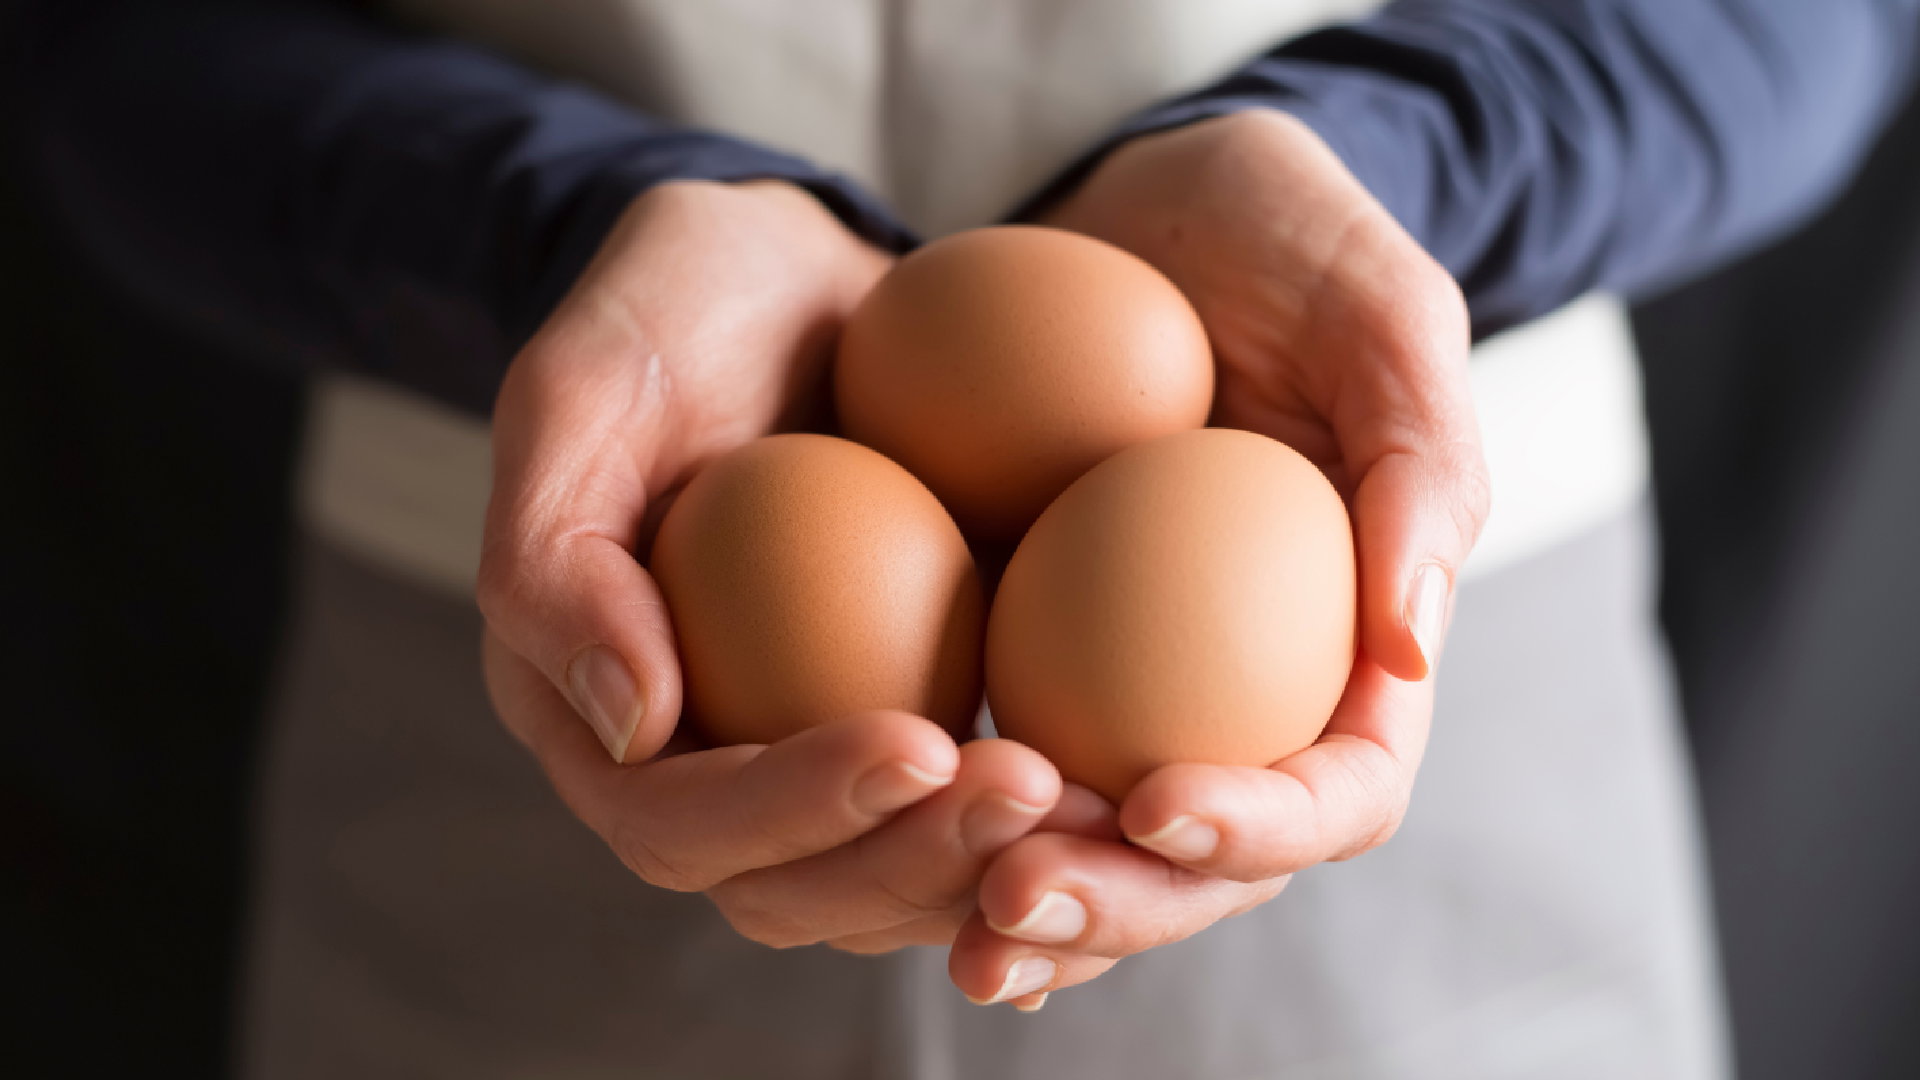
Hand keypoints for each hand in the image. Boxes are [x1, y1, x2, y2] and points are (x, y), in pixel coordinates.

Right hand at [477, 180, 1064, 954]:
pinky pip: (959, 807)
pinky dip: (1037, 824)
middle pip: (795, 889)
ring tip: (1097, 801)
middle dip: (912, 861)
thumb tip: (638, 727)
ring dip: (988, 862)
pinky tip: (1122, 799)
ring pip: (888, 878)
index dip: (793, 811)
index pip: (678, 822)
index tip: (917, 744)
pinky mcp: (900, 714)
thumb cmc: (662, 316)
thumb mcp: (579, 396)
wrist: (778, 273)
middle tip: (1033, 788)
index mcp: (597, 716)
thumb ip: (559, 564)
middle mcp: (698, 764)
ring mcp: (804, 748)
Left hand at [948, 110, 1488, 1007]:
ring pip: (1097, 851)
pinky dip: (948, 835)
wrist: (1152, 208)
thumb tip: (1407, 643)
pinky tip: (882, 854)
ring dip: (1027, 904)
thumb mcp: (1379, 310)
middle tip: (1010, 899)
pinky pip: (998, 773)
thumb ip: (1419, 459)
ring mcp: (1133, 689)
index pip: (1341, 789)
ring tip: (948, 920)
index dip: (1262, 826)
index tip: (1156, 800)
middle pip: (1207, 866)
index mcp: (1356, 649)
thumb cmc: (1289, 242)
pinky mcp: (1032, 657)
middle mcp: (1247, 697)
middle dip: (1120, 905)